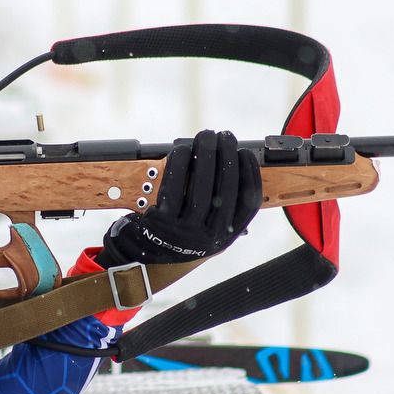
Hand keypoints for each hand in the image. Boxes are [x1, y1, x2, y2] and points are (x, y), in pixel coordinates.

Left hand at [96, 130, 260, 266]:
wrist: (142, 257)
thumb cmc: (178, 235)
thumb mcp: (207, 231)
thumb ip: (223, 209)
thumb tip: (234, 164)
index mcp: (225, 238)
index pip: (248, 203)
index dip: (250, 174)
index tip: (245, 152)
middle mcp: (209, 238)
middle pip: (226, 189)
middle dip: (227, 156)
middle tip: (225, 136)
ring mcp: (185, 231)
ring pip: (201, 184)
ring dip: (205, 154)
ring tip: (206, 136)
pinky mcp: (162, 221)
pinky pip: (174, 184)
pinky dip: (180, 162)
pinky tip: (182, 149)